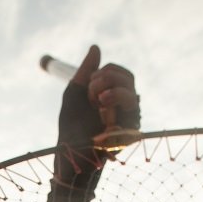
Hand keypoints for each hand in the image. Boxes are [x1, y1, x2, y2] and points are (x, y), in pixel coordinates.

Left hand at [55, 45, 140, 183]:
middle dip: (107, 80)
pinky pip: (131, 116)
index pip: (121, 73)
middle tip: (92, 95)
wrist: (70, 154)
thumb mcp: (74, 94)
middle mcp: (126, 106)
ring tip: (98, 106)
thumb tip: (95, 48)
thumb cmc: (71, 127)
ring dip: (111, 95)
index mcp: (114, 95)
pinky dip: (114, 115)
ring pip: (132, 96)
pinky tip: (104, 124)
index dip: (105, 73)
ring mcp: (130, 120)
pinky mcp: (131, 135)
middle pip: (129, 79)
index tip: (90, 86)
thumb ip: (85, 72)